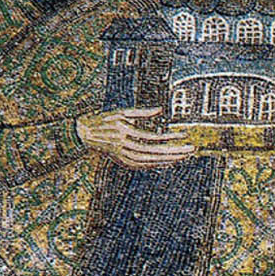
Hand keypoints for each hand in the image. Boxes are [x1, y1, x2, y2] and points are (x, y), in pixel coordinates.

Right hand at [76, 107, 196, 168]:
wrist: (84, 134)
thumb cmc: (104, 121)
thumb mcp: (121, 112)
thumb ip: (141, 112)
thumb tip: (160, 110)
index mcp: (123, 132)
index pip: (151, 137)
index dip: (168, 137)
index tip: (183, 135)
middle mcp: (123, 146)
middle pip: (153, 152)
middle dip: (173, 152)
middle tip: (190, 149)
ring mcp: (122, 157)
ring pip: (150, 161)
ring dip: (168, 159)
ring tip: (184, 156)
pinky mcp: (123, 162)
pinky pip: (144, 166)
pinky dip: (157, 164)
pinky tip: (169, 162)